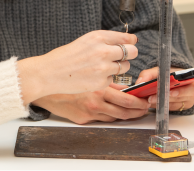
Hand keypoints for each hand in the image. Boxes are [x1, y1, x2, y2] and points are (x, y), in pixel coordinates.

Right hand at [17, 30, 137, 104]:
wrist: (49, 72)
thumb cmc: (65, 56)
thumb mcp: (85, 41)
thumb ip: (104, 41)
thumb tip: (125, 42)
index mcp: (98, 37)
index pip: (127, 38)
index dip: (130, 41)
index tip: (130, 43)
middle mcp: (103, 51)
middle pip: (132, 52)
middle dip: (129, 54)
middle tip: (120, 57)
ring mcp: (104, 68)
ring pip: (125, 67)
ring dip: (118, 67)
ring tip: (103, 67)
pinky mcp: (102, 82)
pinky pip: (113, 79)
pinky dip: (107, 78)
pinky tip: (93, 76)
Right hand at [32, 84, 150, 123]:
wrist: (47, 86)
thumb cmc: (68, 77)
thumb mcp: (91, 74)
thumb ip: (110, 82)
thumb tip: (127, 88)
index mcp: (99, 90)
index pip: (126, 100)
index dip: (139, 102)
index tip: (145, 101)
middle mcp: (96, 104)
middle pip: (124, 112)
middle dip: (137, 111)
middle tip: (144, 108)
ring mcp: (90, 113)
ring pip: (115, 118)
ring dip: (127, 115)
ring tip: (134, 112)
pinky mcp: (83, 119)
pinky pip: (102, 119)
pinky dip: (111, 116)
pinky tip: (115, 113)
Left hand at [136, 67, 193, 110]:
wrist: (174, 78)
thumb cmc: (168, 74)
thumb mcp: (158, 71)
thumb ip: (148, 75)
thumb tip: (140, 82)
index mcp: (190, 80)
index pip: (188, 88)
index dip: (178, 92)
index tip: (168, 93)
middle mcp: (192, 92)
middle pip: (179, 98)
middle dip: (164, 98)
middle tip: (151, 98)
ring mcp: (188, 101)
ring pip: (174, 105)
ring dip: (161, 103)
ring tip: (149, 100)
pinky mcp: (182, 107)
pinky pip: (171, 109)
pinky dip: (161, 106)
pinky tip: (153, 103)